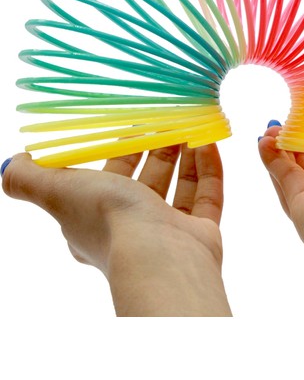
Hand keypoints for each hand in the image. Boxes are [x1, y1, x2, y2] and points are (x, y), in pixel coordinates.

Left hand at [2, 145, 231, 315]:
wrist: (162, 260)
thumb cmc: (110, 222)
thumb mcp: (60, 192)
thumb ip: (30, 178)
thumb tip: (12, 162)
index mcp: (96, 220)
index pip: (107, 179)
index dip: (119, 151)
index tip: (132, 125)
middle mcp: (133, 228)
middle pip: (147, 180)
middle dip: (156, 148)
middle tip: (168, 119)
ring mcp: (169, 233)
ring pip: (178, 187)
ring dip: (184, 155)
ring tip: (192, 126)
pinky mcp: (201, 234)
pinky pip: (207, 196)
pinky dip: (208, 169)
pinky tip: (209, 143)